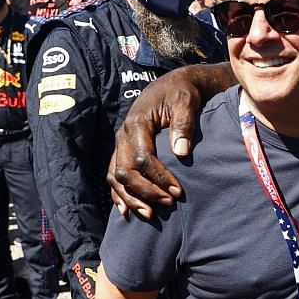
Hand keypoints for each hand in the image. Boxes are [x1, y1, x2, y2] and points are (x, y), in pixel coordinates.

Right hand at [108, 67, 218, 217]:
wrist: (172, 85)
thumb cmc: (181, 93)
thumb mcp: (186, 101)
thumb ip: (183, 124)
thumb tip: (180, 152)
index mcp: (137, 123)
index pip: (142, 158)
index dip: (159, 178)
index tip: (178, 191)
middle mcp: (123, 135)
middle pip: (125, 172)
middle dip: (146, 191)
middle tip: (169, 203)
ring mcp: (120, 144)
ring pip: (116, 177)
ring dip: (131, 198)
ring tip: (150, 214)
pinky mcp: (122, 150)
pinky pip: (113, 175)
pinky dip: (118, 194)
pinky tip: (126, 210)